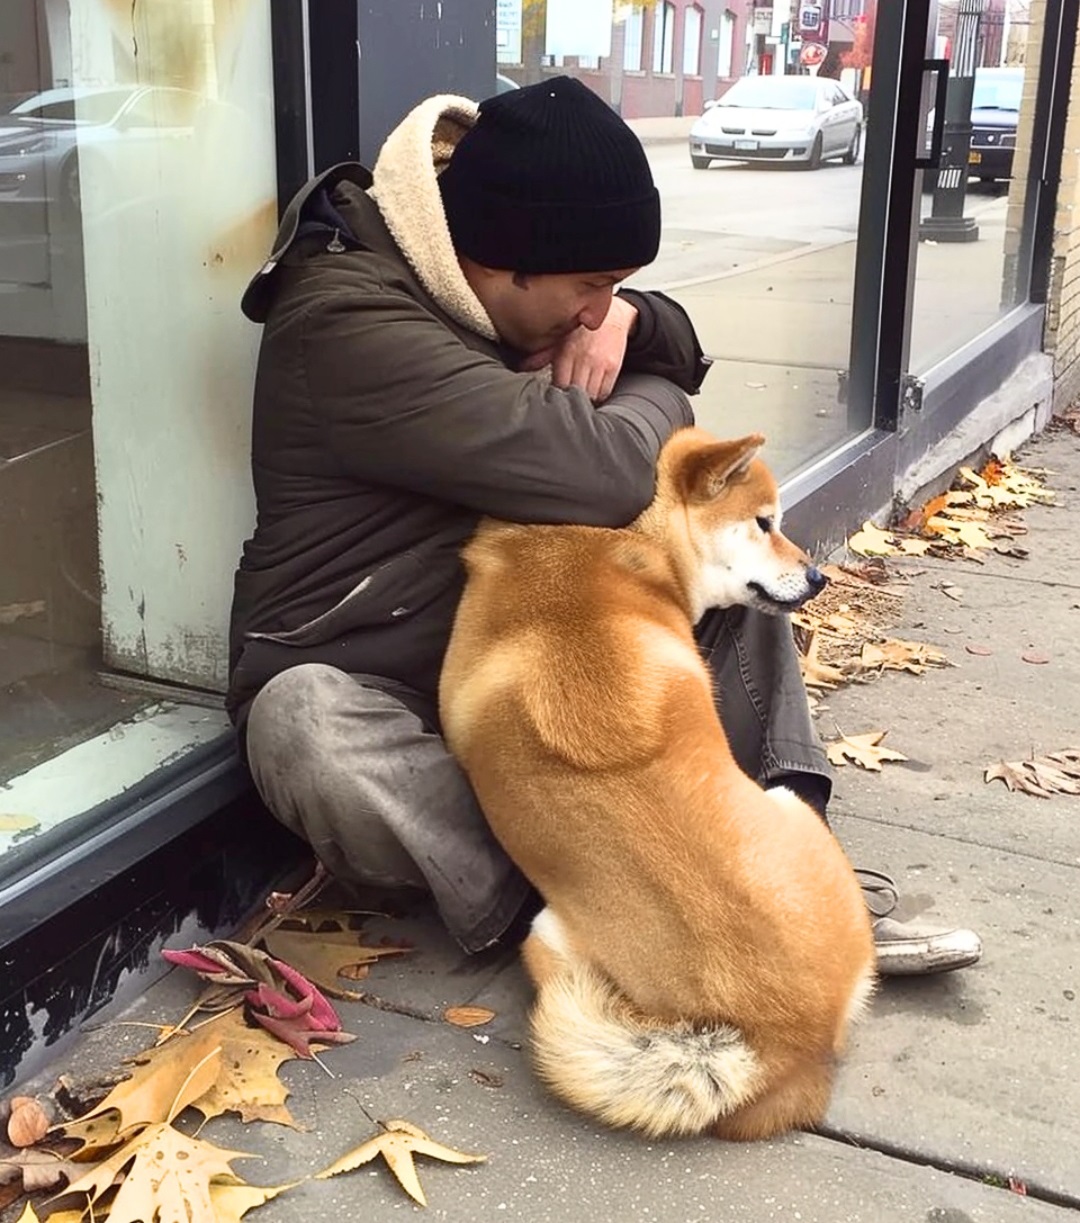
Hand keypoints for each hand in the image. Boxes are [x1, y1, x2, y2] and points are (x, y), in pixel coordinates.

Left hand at [519, 295, 637, 402]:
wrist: (613, 317)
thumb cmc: (582, 331)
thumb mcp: (561, 339)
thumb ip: (544, 355)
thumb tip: (524, 367)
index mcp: (566, 351)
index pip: (559, 384)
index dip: (556, 394)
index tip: (554, 398)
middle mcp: (584, 357)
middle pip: (574, 392)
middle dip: (570, 399)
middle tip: (567, 401)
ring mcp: (600, 363)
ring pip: (590, 395)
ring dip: (584, 400)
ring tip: (580, 398)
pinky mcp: (613, 367)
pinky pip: (604, 391)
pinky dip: (598, 396)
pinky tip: (593, 392)